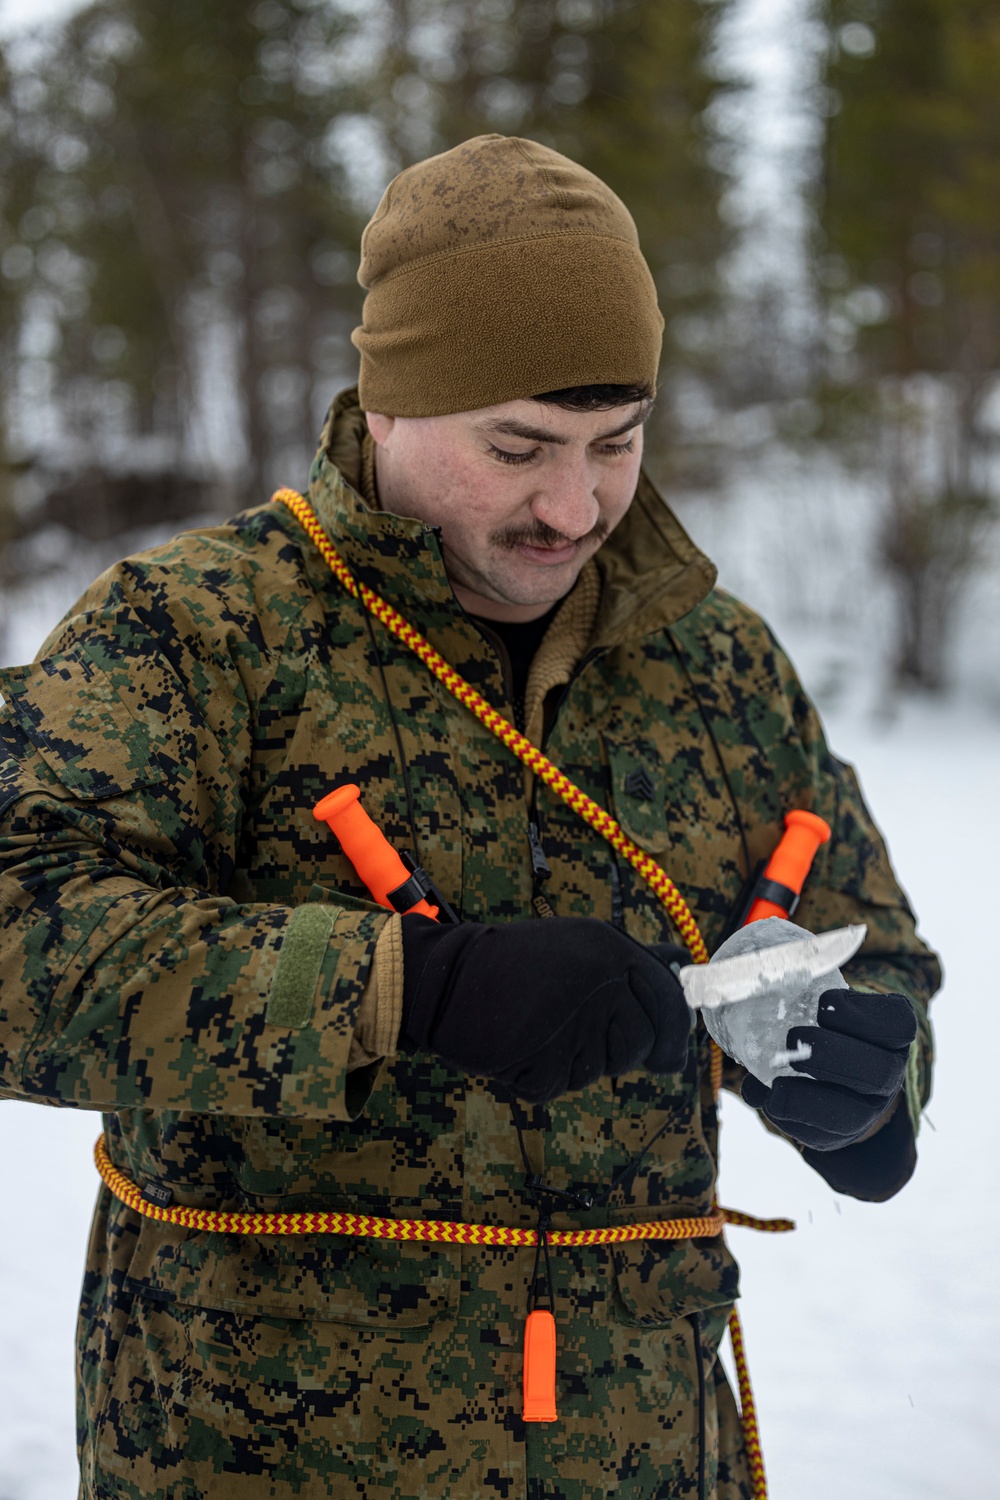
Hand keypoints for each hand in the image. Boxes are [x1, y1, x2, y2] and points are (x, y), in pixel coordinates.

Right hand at [399, 916, 691, 1102]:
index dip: (673, 1033)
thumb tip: (686, 965)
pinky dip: (542, 1075)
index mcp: (611, 949)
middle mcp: (601, 983)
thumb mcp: (580, 943)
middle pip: (642, 1043)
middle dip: (621, 1051)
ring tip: (542, 1028)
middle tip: (579, 1034)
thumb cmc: (517, 964)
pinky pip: (562, 1085)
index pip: (669, 1001)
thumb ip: (634, 962)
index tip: (669, 1053)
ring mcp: (575, 1024)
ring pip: (603, 1069)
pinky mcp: (547, 1063)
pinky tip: (521, 1045)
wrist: (448, 979)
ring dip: (577, 1061)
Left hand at [741, 988, 915, 1150]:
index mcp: (891, 1035)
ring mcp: (866, 1109)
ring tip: (775, 1085)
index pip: (898, 1024)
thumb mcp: (824, 1009)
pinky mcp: (837, 1134)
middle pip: (879, 1072)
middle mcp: (887, 1073)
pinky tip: (768, 1100)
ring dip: (808, 1098)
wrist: (833, 1074)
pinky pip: (819, 1135)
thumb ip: (799, 1004)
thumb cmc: (826, 1025)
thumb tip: (758, 1015)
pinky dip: (788, 1117)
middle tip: (792, 1037)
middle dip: (833, 1056)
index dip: (862, 1015)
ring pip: (850, 1114)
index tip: (823, 1003)